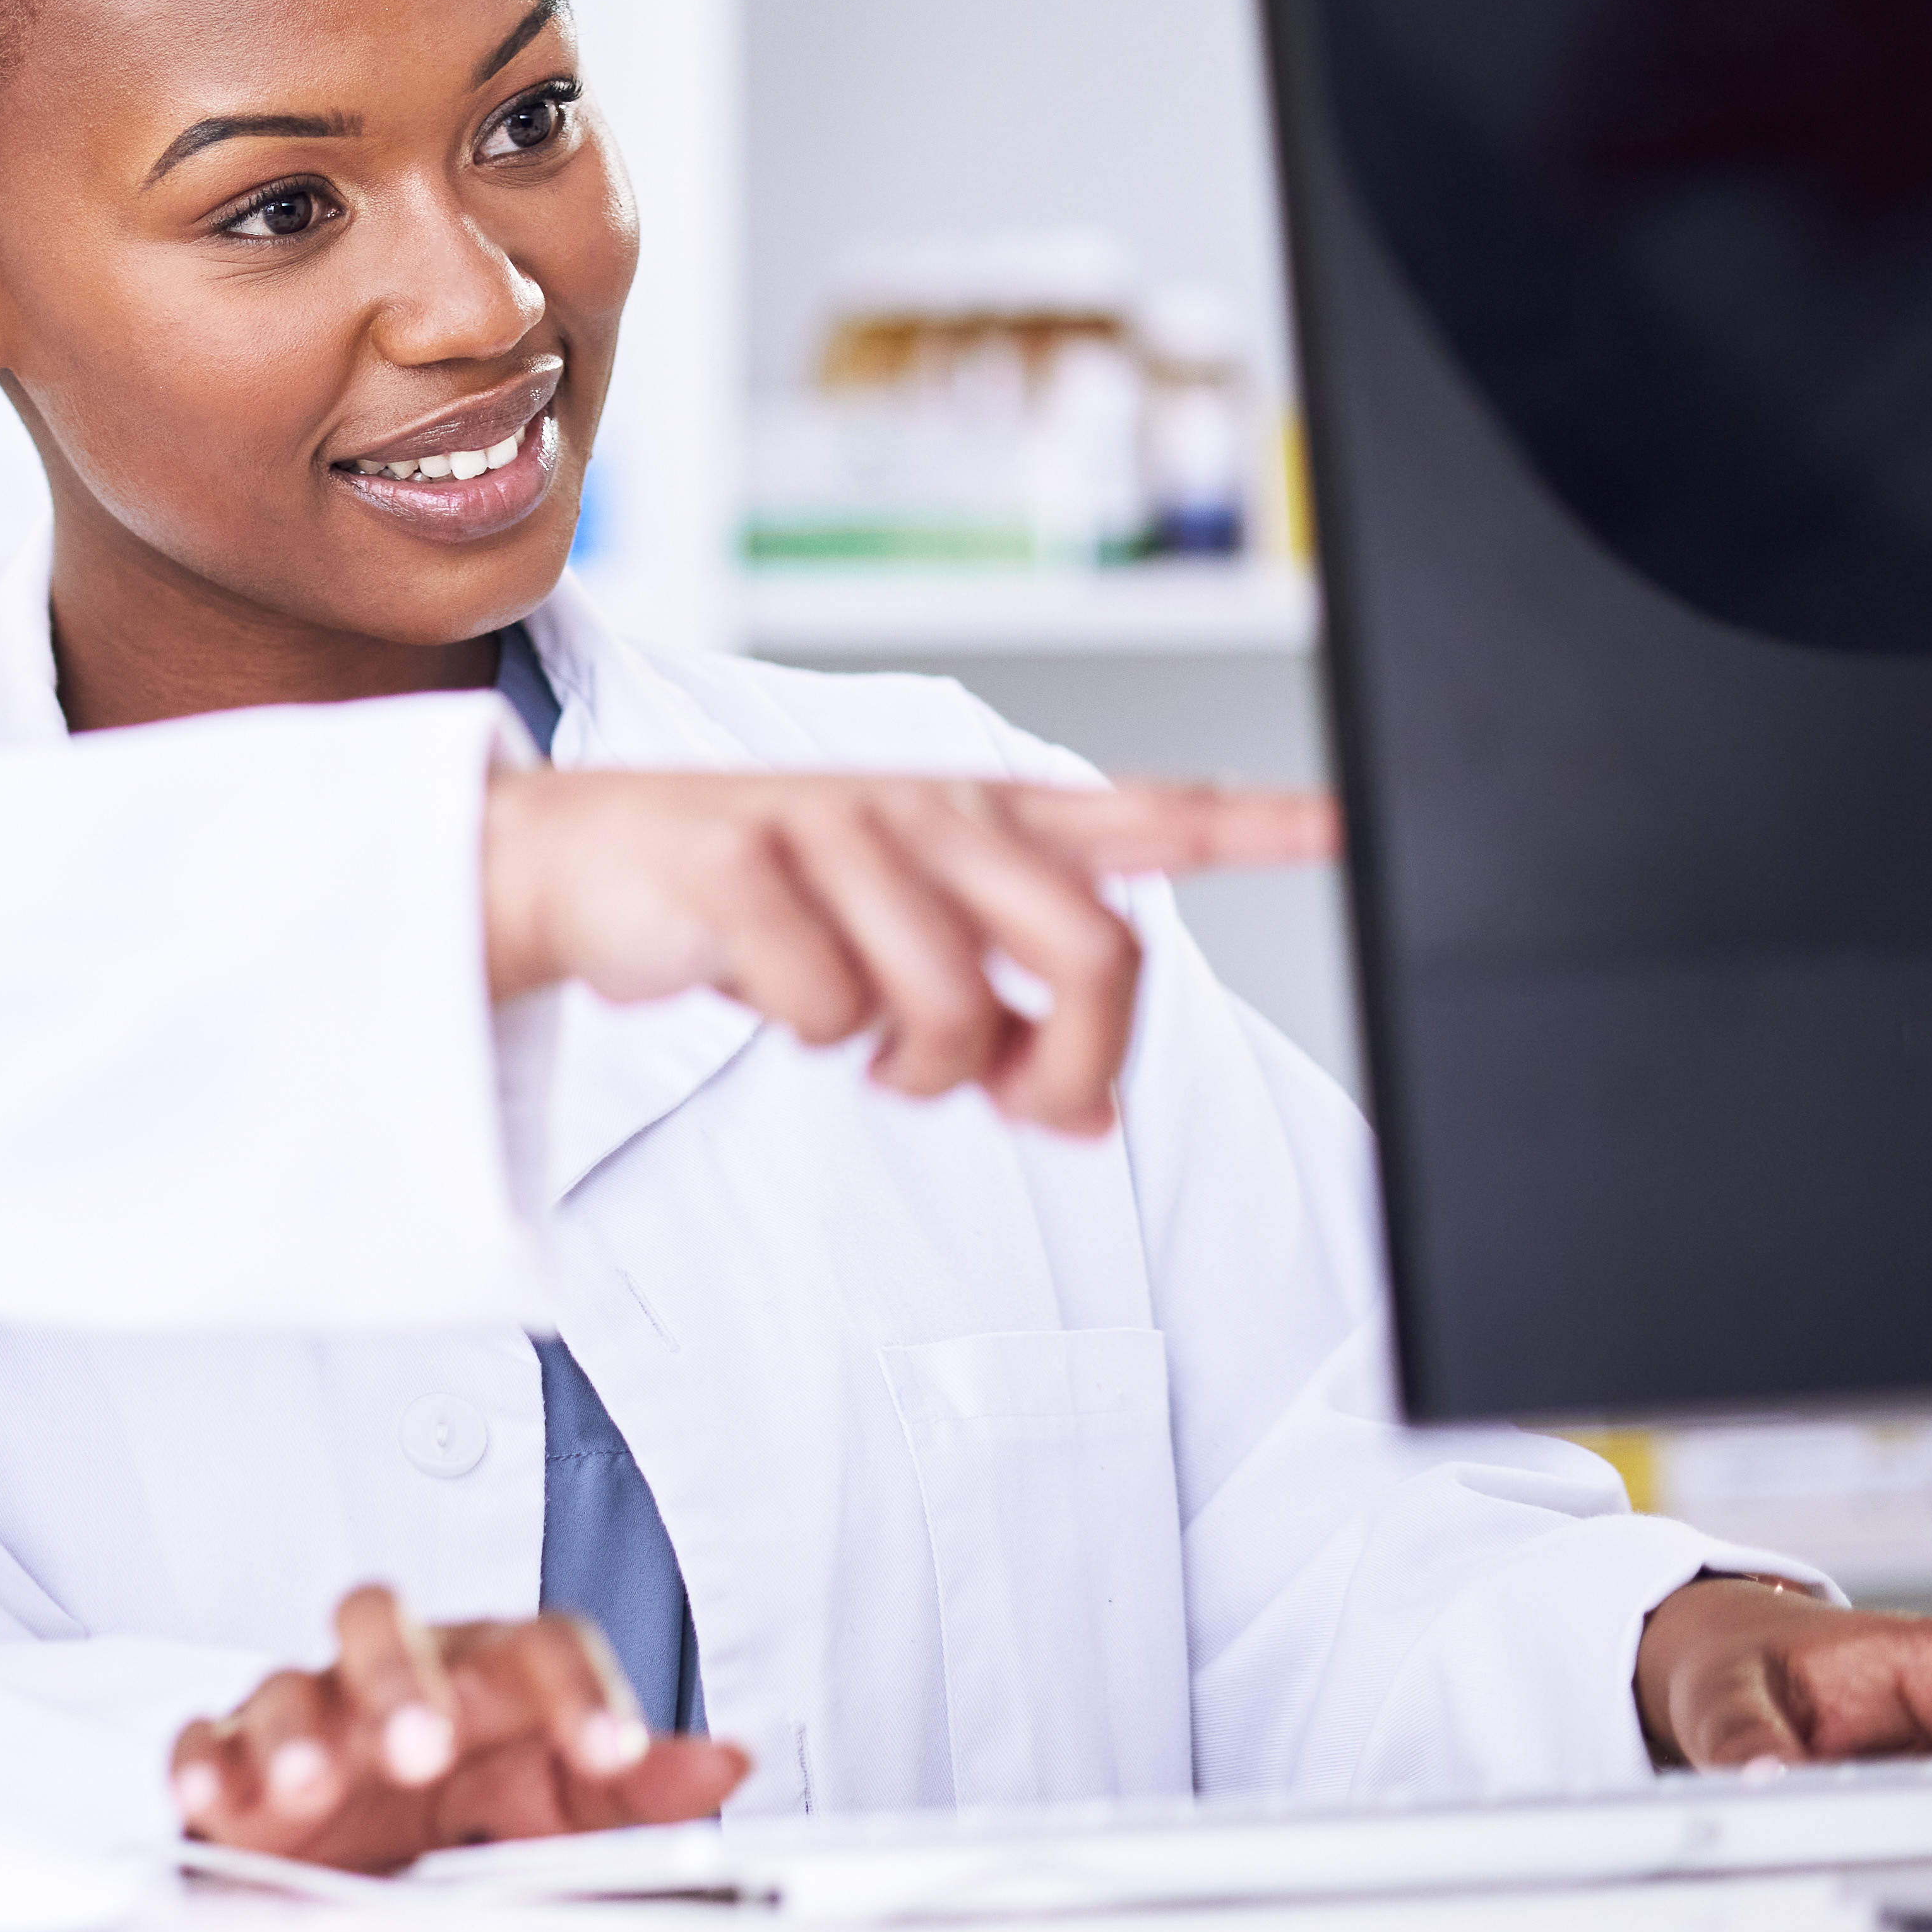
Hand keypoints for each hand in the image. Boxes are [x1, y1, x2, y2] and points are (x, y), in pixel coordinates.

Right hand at [170, 1583, 748, 1874]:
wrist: (387, 1880)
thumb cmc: (485, 1819)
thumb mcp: (579, 1816)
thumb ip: (648, 1791)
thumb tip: (726, 1760)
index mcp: (492, 1678)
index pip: (541, 1648)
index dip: (581, 1693)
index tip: (615, 1753)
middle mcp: (394, 1677)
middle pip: (386, 1627)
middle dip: (399, 1682)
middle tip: (420, 1747)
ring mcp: (309, 1717)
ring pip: (289, 1683)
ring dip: (295, 1731)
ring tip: (309, 1783)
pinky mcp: (236, 1769)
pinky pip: (205, 1744)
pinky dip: (205, 1768)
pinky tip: (215, 1801)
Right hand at [477, 766, 1337, 1135]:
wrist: (581, 861)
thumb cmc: (761, 907)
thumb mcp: (897, 955)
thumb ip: (1004, 1024)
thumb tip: (1077, 1120)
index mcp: (983, 821)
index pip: (1150, 815)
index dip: (1258, 823)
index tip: (1350, 819)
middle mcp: (933, 810)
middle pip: (1096, 953)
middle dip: (1074, 1066)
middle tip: (1021, 1110)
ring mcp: (841, 830)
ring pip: (957, 1005)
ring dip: (916, 1070)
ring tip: (864, 1049)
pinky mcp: (748, 867)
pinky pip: (829, 1010)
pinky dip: (808, 1040)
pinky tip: (779, 1004)